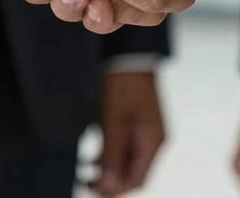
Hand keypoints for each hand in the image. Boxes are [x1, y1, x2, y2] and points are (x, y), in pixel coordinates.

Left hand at [92, 71, 165, 196]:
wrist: (129, 56)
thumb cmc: (123, 86)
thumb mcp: (113, 124)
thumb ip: (111, 157)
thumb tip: (108, 188)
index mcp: (152, 142)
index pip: (137, 180)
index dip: (115, 190)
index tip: (92, 189)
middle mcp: (154, 139)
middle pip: (134, 173)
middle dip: (111, 181)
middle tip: (86, 181)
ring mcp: (148, 131)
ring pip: (129, 161)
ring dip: (109, 169)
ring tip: (86, 170)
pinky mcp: (139, 122)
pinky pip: (127, 147)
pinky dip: (112, 154)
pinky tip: (95, 154)